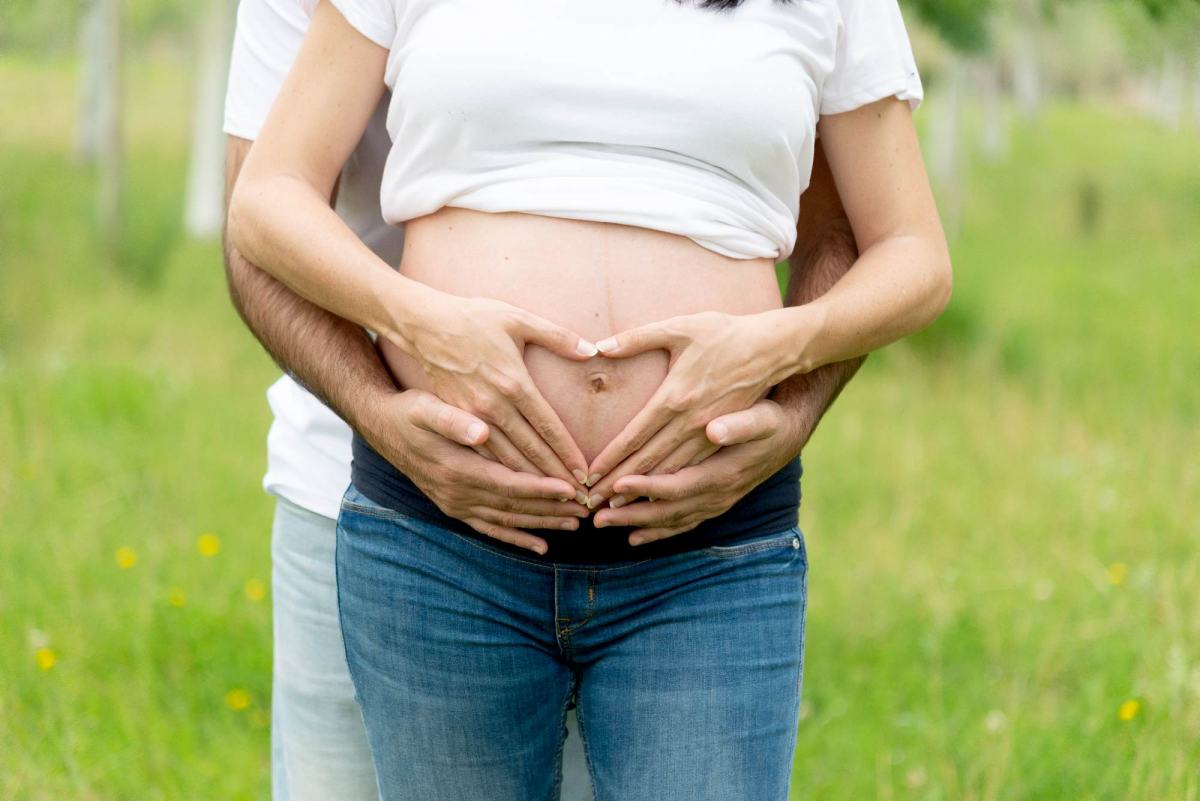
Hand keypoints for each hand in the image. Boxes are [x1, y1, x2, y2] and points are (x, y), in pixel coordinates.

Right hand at [361, 389, 590, 553]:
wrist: (382, 426)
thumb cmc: (411, 411)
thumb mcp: (426, 408)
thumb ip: (452, 420)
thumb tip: (480, 431)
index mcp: (457, 469)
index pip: (509, 483)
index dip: (541, 488)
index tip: (571, 489)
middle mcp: (456, 493)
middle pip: (513, 507)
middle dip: (552, 509)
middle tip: (586, 510)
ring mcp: (454, 504)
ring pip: (506, 520)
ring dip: (541, 524)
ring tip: (575, 524)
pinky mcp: (453, 507)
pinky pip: (489, 529)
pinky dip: (516, 538)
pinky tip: (541, 546)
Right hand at [393, 286, 596, 486]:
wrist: (422, 326)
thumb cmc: (473, 319)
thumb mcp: (517, 319)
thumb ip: (557, 336)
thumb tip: (593, 350)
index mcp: (511, 384)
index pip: (546, 428)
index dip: (567, 453)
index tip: (585, 473)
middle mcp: (491, 409)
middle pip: (530, 453)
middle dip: (556, 478)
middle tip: (580, 498)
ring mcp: (469, 421)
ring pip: (507, 464)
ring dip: (533, 486)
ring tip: (558, 504)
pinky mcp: (455, 423)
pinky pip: (483, 460)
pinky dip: (503, 480)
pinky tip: (519, 496)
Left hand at [584, 308, 812, 501]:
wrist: (776, 349)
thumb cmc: (726, 334)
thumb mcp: (683, 327)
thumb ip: (639, 337)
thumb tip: (600, 346)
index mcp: (678, 398)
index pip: (637, 437)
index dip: (610, 459)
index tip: (588, 477)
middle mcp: (693, 424)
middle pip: (648, 463)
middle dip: (617, 486)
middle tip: (589, 503)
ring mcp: (711, 437)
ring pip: (670, 476)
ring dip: (640, 496)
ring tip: (611, 512)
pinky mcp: (724, 442)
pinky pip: (693, 475)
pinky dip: (670, 493)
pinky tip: (651, 505)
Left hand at [591, 399, 804, 544]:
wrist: (790, 433)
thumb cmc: (770, 417)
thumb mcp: (762, 416)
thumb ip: (740, 424)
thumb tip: (715, 430)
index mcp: (723, 473)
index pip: (678, 484)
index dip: (647, 487)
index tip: (617, 484)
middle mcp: (718, 495)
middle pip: (667, 510)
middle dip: (630, 513)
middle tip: (595, 515)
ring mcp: (717, 503)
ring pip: (671, 520)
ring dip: (636, 524)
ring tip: (602, 524)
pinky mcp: (715, 503)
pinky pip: (683, 524)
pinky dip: (658, 532)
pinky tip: (633, 537)